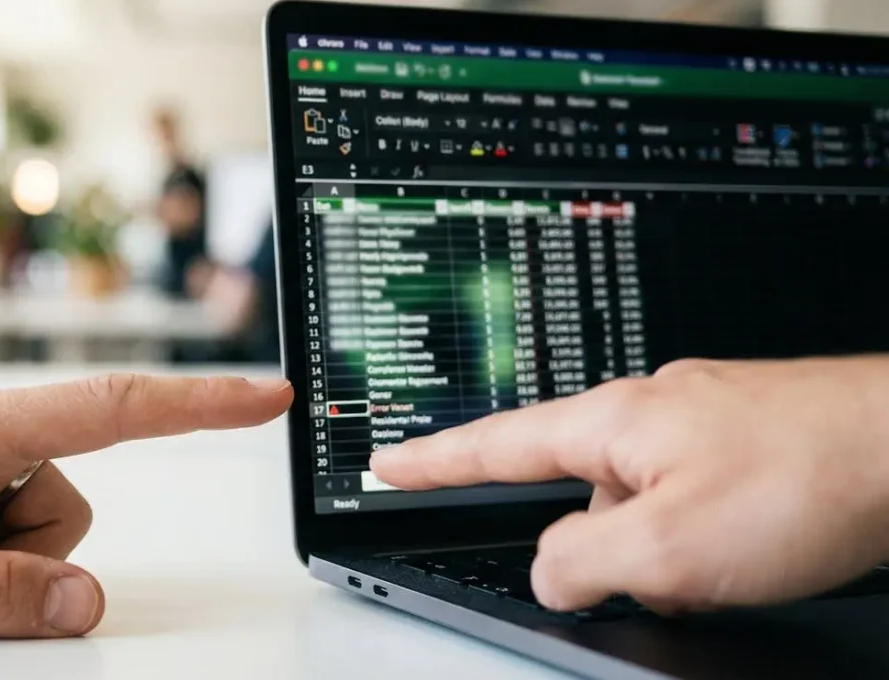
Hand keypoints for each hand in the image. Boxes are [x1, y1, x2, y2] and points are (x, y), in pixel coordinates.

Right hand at [370, 357, 888, 613]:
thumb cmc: (809, 476)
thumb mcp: (668, 548)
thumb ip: (581, 562)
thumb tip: (546, 570)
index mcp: (613, 424)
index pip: (495, 446)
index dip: (433, 462)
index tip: (390, 464)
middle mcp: (651, 410)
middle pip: (582, 489)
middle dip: (603, 545)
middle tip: (655, 578)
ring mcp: (703, 419)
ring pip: (647, 501)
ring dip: (671, 547)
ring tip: (738, 563)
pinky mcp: (748, 439)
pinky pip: (697, 496)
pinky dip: (710, 534)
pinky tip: (760, 549)